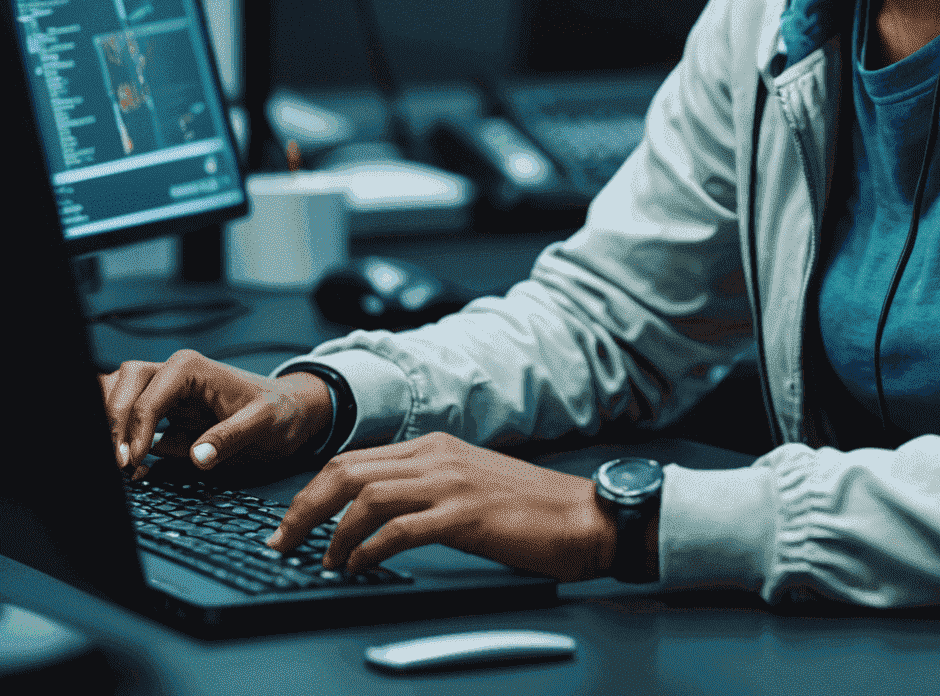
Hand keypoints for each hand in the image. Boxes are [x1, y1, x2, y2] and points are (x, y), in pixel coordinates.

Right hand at [99, 349, 332, 478]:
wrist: (288, 413)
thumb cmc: (278, 412)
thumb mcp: (264, 423)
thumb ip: (232, 436)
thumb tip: (197, 457)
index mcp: (193, 368)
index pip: (151, 394)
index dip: (137, 428)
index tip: (132, 462)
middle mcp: (173, 375)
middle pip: (123, 384)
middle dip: (113, 422)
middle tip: (119, 465)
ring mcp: (165, 394)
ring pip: (119, 397)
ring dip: (112, 428)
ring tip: (121, 466)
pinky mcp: (162, 416)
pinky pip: (130, 420)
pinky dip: (122, 439)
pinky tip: (134, 468)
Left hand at [264, 433, 632, 582]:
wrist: (582, 516)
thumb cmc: (530, 508)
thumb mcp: (469, 484)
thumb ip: (427, 488)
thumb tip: (373, 517)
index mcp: (436, 446)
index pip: (354, 459)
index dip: (311, 491)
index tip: (289, 522)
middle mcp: (437, 456)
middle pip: (347, 471)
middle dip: (303, 508)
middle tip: (281, 543)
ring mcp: (451, 483)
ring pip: (365, 497)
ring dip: (330, 534)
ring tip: (319, 562)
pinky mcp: (465, 515)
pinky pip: (398, 530)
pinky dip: (367, 550)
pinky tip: (356, 569)